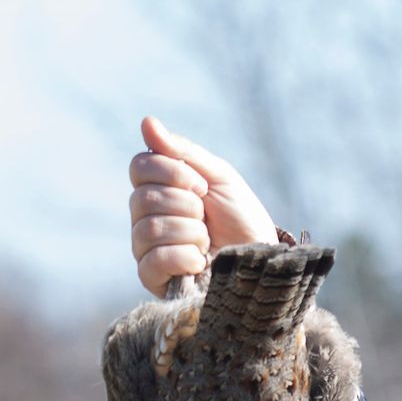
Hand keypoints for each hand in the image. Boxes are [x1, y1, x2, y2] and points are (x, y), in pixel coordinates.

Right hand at [128, 117, 277, 297]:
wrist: (262, 260)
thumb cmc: (241, 218)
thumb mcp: (219, 178)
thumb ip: (183, 153)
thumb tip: (147, 122)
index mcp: (158, 189)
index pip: (139, 166)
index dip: (172, 173)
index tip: (203, 186)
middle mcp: (145, 216)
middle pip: (143, 197)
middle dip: (187, 205)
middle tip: (207, 216)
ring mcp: (145, 248)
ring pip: (150, 228)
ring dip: (191, 232)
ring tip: (207, 240)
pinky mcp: (153, 278)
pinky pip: (153, 260)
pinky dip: (185, 257)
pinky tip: (200, 261)